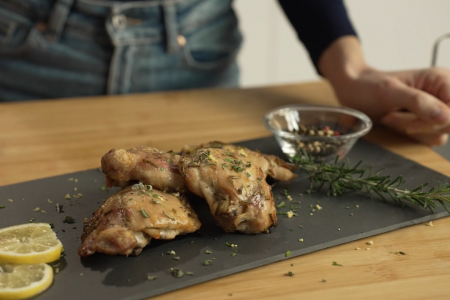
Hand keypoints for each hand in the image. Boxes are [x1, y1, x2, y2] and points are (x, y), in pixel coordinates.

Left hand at [318, 36, 449, 145]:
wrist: (352, 93)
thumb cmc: (368, 87)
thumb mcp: (390, 92)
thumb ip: (418, 103)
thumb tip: (446, 116)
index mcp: (442, 80)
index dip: (442, 120)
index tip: (412, 124)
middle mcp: (444, 95)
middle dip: (421, 125)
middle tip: (391, 116)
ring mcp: (436, 110)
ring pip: (440, 133)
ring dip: (412, 130)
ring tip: (390, 116)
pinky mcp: (427, 122)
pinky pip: (430, 138)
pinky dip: (410, 134)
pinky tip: (393, 122)